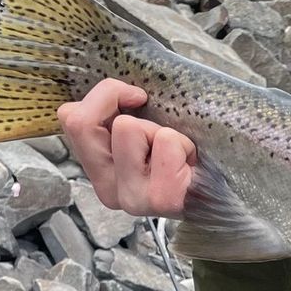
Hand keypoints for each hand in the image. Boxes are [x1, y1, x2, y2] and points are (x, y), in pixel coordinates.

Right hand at [57, 78, 195, 217]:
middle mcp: (106, 188)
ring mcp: (131, 197)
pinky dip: (182, 142)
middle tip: (152, 119)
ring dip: (159, 130)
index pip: (70, 117)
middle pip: (82, 121)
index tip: (136, 99)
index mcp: (97, 170)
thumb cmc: (183, 156)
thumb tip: (125, 91)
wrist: (220, 188)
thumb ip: (118, 115)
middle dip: (121, 106)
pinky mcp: (160, 199)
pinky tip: (189, 164)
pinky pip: (165, 141)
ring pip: (126, 127)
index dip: (104, 96)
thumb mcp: (144, 130)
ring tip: (175, 153)